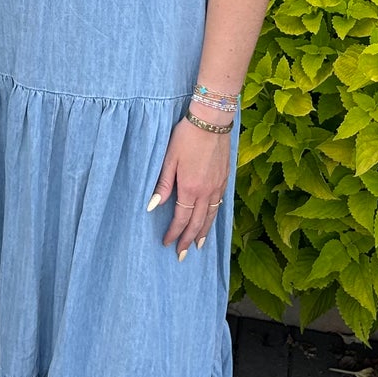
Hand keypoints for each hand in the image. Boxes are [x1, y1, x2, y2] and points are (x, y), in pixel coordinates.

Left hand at [149, 118, 229, 258]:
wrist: (211, 121)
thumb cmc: (186, 137)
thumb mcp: (169, 159)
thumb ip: (162, 184)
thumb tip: (152, 206)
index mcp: (190, 188)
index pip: (181, 219)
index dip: (174, 233)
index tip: (167, 243)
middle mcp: (206, 192)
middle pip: (198, 223)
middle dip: (189, 241)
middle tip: (182, 255)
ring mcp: (217, 186)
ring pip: (211, 217)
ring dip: (204, 233)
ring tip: (199, 246)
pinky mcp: (224, 179)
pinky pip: (220, 205)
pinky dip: (215, 218)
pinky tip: (211, 221)